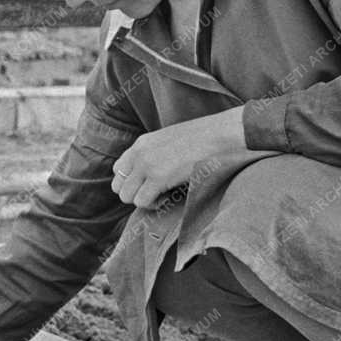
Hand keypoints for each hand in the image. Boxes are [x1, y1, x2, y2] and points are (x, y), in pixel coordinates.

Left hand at [111, 107, 245, 207]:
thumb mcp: (171, 141)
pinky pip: (142, 202)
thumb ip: (156, 154)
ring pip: (127, 196)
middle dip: (134, 194)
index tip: (150, 184)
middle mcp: (139, 153)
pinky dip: (154, 205)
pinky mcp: (158, 177)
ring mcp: (147, 165)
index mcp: (141, 143)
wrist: (222, 134)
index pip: (118, 169)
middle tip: (156, 193)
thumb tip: (153, 174)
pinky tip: (169, 198)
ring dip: (143, 201)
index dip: (132, 182)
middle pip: (118, 185)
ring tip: (163, 195)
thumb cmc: (204, 140)